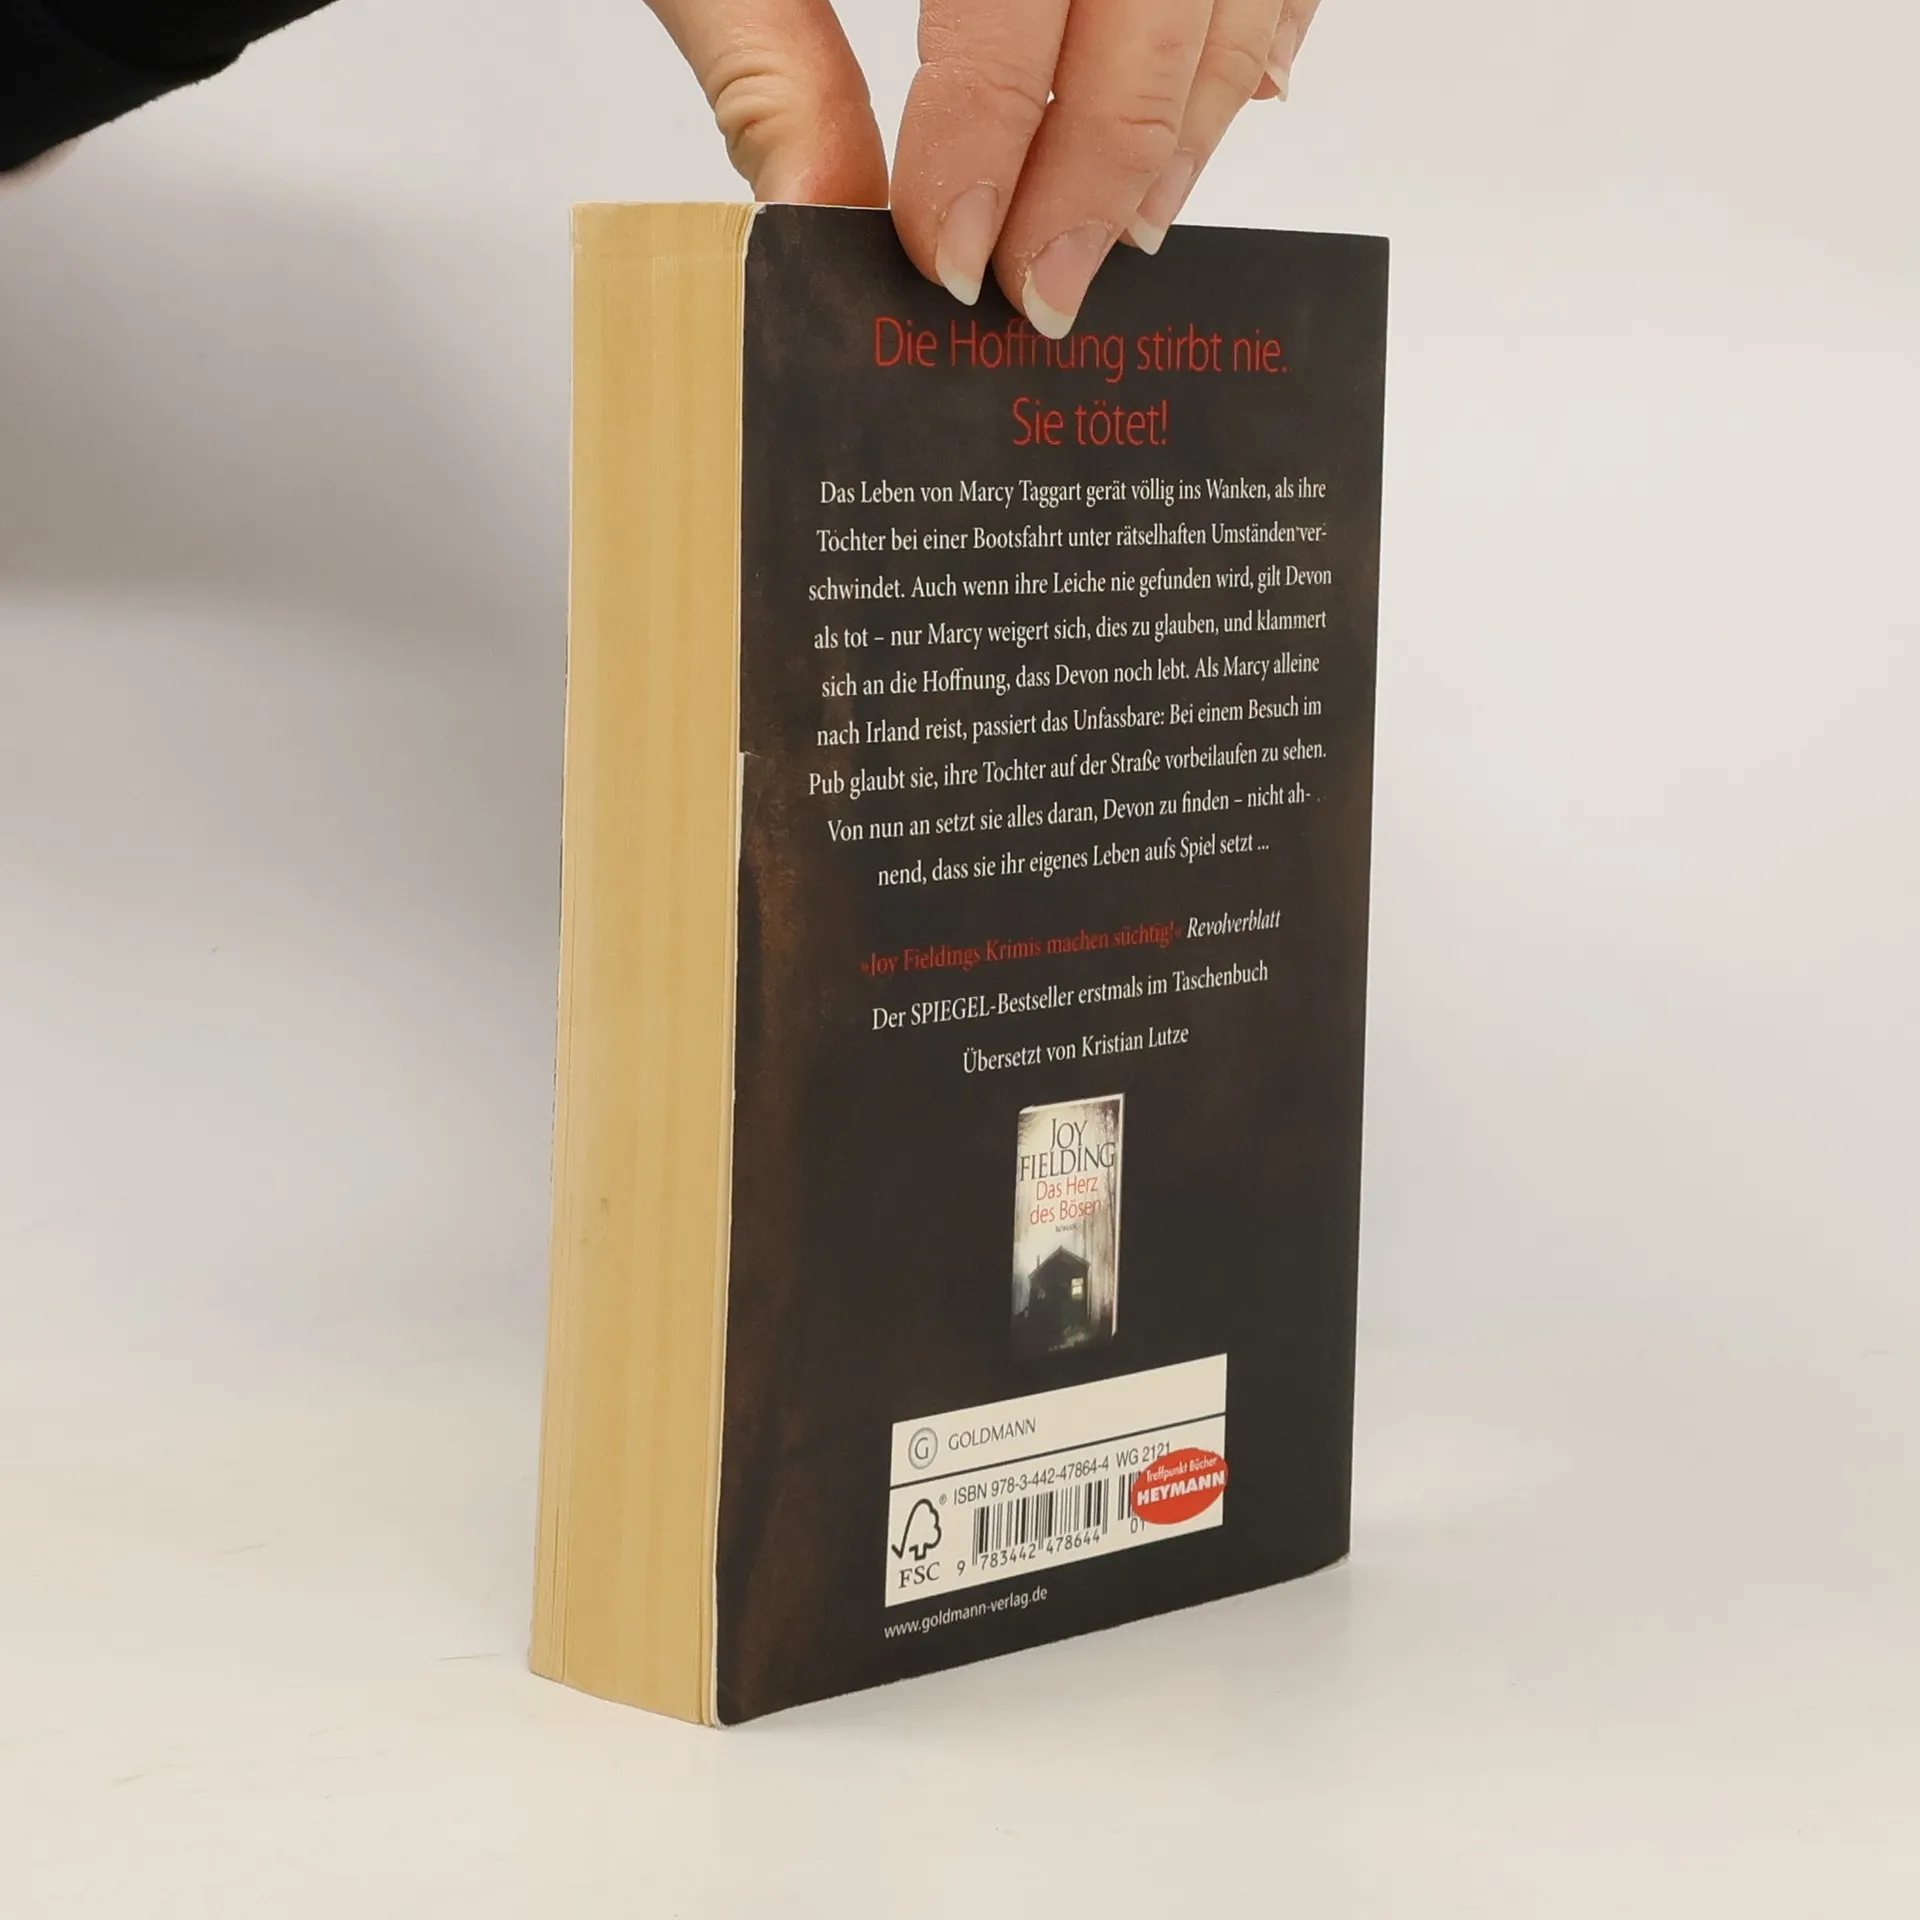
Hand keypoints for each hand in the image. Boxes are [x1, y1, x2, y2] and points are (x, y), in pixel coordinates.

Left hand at [645, 0, 1321, 336]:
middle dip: (1101, 174)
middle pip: (1153, 10)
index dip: (990, 153)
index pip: (1012, 9)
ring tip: (1125, 232)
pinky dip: (1249, 32)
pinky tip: (1212, 112)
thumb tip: (814, 220)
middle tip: (1045, 293)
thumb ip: (767, 55)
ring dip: (1190, 124)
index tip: (955, 261)